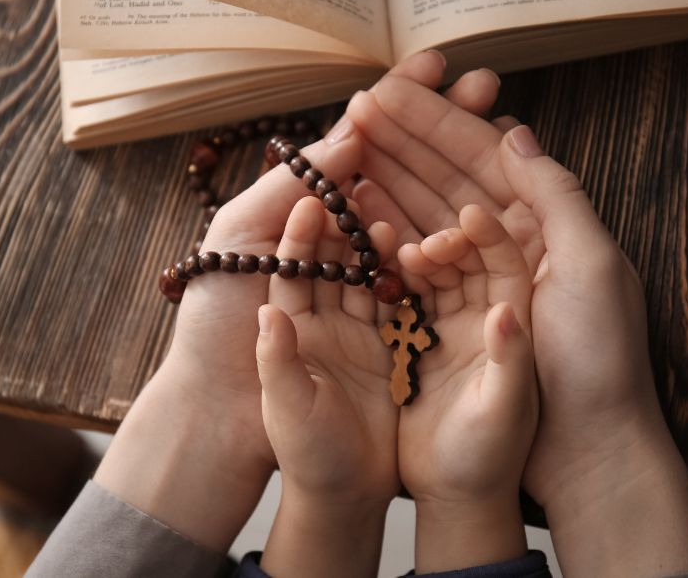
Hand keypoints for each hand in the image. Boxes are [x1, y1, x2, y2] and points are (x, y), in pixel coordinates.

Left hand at [89, 51, 499, 552]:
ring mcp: (367, 286)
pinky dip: (450, 242)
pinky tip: (482, 210)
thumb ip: (288, 192)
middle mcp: (339, 243)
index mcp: (299, 214)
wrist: (221, 423)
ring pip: (419, 218)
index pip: (357, 147)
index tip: (437, 67)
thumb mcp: (239, 243)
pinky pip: (421, 281)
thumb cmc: (213, 327)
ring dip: (456, 172)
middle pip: (400, 174)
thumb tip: (345, 142)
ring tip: (495, 131)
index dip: (398, 106)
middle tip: (484, 84)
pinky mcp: (388, 332)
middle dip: (440, 127)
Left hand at [254, 197, 399, 576]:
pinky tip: (417, 256)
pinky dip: (402, 282)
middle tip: (361, 189)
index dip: (301, 232)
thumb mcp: (282, 402)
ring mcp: (355, 337)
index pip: (290, 266)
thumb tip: (270, 313)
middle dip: (343, 226)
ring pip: (364, 279)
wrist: (341, 498)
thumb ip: (277, 357)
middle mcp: (319, 326)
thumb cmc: (301, 451)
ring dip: (374, 248)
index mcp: (286, 328)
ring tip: (389, 219)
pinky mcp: (388, 353)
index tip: (315, 196)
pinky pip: (395, 307)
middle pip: (330, 263)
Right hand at [349, 68, 687, 575]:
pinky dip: (385, 241)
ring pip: (425, 220)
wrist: (585, 455)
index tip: (390, 94)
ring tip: (346, 150)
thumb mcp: (593, 268)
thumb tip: (513, 131)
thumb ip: (556, 196)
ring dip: (388, 182)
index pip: (482, 160)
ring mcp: (476, 286)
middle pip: (447, 181)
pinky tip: (356, 216)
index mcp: (545, 226)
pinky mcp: (450, 324)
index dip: (436, 124)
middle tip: (355, 108)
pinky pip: (413, 273)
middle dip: (403, 142)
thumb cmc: (601, 362)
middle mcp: (510, 248)